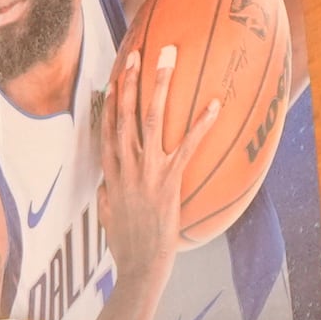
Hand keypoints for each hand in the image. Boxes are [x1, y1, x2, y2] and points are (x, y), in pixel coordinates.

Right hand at [96, 40, 217, 309]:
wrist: (139, 266)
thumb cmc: (127, 246)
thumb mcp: (109, 216)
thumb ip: (109, 196)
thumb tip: (109, 186)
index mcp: (111, 173)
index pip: (106, 128)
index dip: (109, 101)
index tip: (113, 77)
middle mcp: (125, 166)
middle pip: (124, 114)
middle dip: (130, 81)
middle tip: (137, 53)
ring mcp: (146, 172)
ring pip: (150, 120)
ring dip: (158, 86)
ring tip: (167, 59)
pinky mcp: (167, 181)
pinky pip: (187, 146)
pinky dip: (201, 124)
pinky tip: (214, 105)